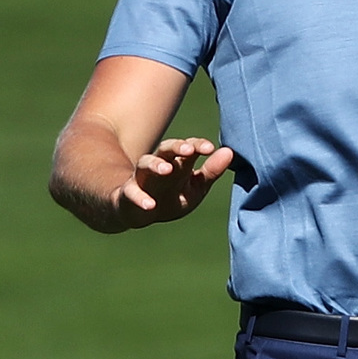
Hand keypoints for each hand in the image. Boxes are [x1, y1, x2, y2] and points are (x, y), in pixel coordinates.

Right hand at [114, 138, 233, 228]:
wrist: (140, 212)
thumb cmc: (172, 196)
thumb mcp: (195, 187)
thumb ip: (211, 172)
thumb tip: (229, 152)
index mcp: (177, 162)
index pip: (188, 148)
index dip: (197, 146)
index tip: (210, 148)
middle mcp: (158, 165)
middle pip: (166, 149)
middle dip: (177, 147)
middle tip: (188, 149)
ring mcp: (142, 178)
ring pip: (145, 164)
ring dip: (156, 165)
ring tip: (166, 170)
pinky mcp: (128, 194)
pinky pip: (132, 193)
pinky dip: (140, 198)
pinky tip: (150, 205)